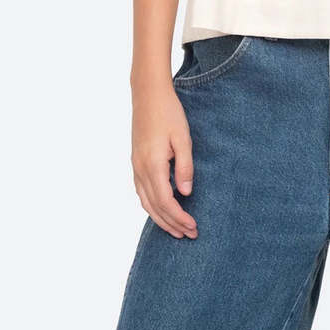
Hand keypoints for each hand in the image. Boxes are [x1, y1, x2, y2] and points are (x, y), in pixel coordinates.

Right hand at [130, 82, 197, 238]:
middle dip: (172, 224)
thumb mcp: (183, 137)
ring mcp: (135, 166)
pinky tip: (162, 209)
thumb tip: (186, 193)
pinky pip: (141, 192)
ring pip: (145, 202)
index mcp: (152, 165)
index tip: (193, 227)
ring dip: (161, 218)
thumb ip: (184, 166)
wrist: (148, 94)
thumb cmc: (169, 113)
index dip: (179, 218)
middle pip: (154, 207)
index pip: (165, 202)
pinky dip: (152, 206)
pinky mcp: (136, 162)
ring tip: (177, 229)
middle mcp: (140, 169)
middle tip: (190, 234)